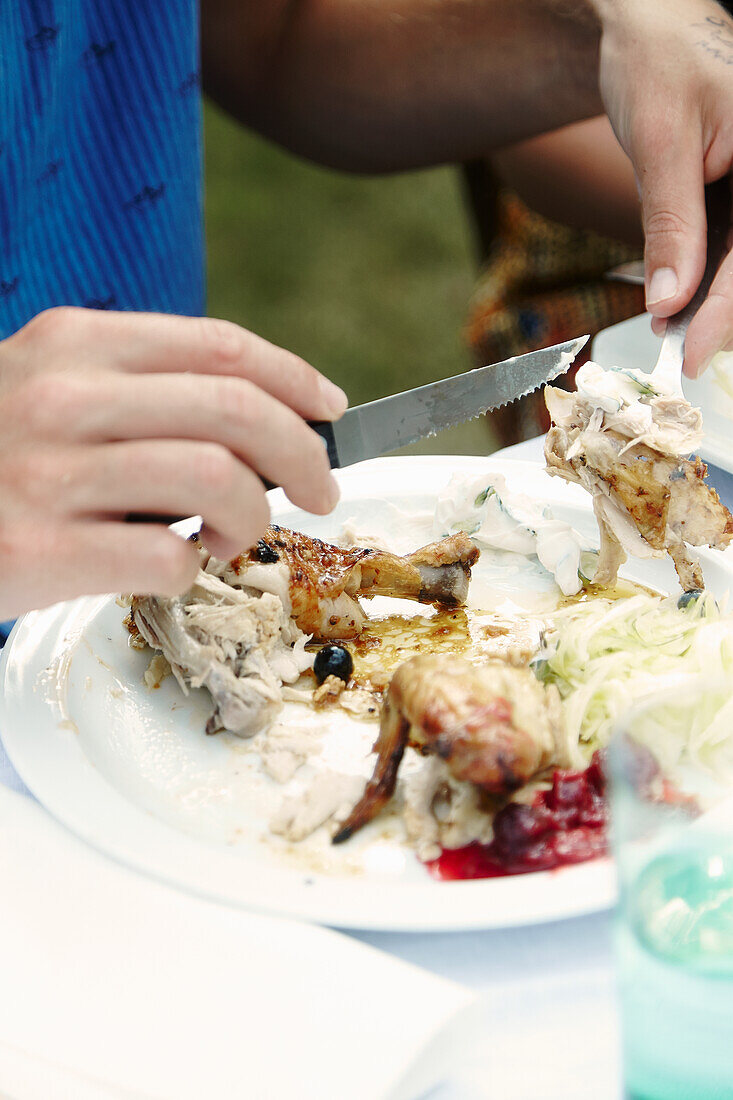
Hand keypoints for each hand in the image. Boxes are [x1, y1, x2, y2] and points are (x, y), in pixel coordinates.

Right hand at [0, 308, 346, 616]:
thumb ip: (140, 392)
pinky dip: (193, 569)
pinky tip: (171, 567)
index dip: (295, 378)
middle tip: (319, 490)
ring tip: (237, 535)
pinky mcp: (36, 552)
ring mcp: (47, 474)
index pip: (220, 346)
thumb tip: (263, 425)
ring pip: (215, 479)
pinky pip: (167, 558)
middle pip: (235, 409)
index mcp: (74, 343)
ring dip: (254, 517)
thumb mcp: (47, 389)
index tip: (331, 410)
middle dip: (304, 453)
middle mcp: (62, 396)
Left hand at [594, 0, 732, 376]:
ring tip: (673, 332)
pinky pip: (730, 245)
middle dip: (722, 313)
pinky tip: (675, 300)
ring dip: (712, 300)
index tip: (696, 352)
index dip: (725, 310)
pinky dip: (704, 275)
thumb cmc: (658, 67)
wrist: (651, 32)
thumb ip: (670, 224)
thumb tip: (669, 300)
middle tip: (686, 355)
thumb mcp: (661, 145)